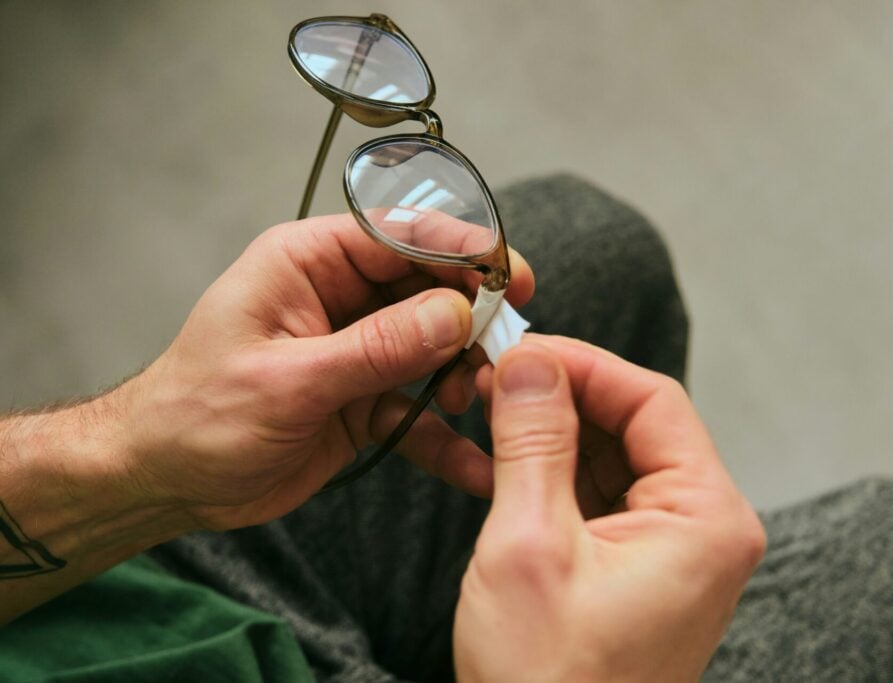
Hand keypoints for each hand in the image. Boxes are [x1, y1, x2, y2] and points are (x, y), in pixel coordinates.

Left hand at [118, 214, 532, 529]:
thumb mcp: (287, 381)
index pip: (397, 234)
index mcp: (307, 263)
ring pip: (433, 347)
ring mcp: (356, 350)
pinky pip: (418, 410)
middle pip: (427, 289)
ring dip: (464, 373)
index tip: (509, 273)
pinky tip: (476, 463)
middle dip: (471, 318)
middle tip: (507, 348)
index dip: (458, 248)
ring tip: (475, 400)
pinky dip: (446, 436)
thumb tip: (453, 316)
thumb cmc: (197, 416)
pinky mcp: (364, 399)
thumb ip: (375, 348)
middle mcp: (338, 297)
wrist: (166, 482)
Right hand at [454, 336, 764, 681]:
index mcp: (707, 519)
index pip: (653, 401)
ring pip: (616, 456)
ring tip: (493, 417)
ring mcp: (675, 551)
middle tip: (496, 380)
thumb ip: (533, 441)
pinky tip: (507, 465)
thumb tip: (532, 361)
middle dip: (564, 397)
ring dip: (554, 434)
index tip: (521, 349)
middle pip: (637, 424)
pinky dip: (556, 474)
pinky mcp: (640, 568)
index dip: (583, 364)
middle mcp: (705, 529)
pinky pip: (604, 496)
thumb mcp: (529, 545)